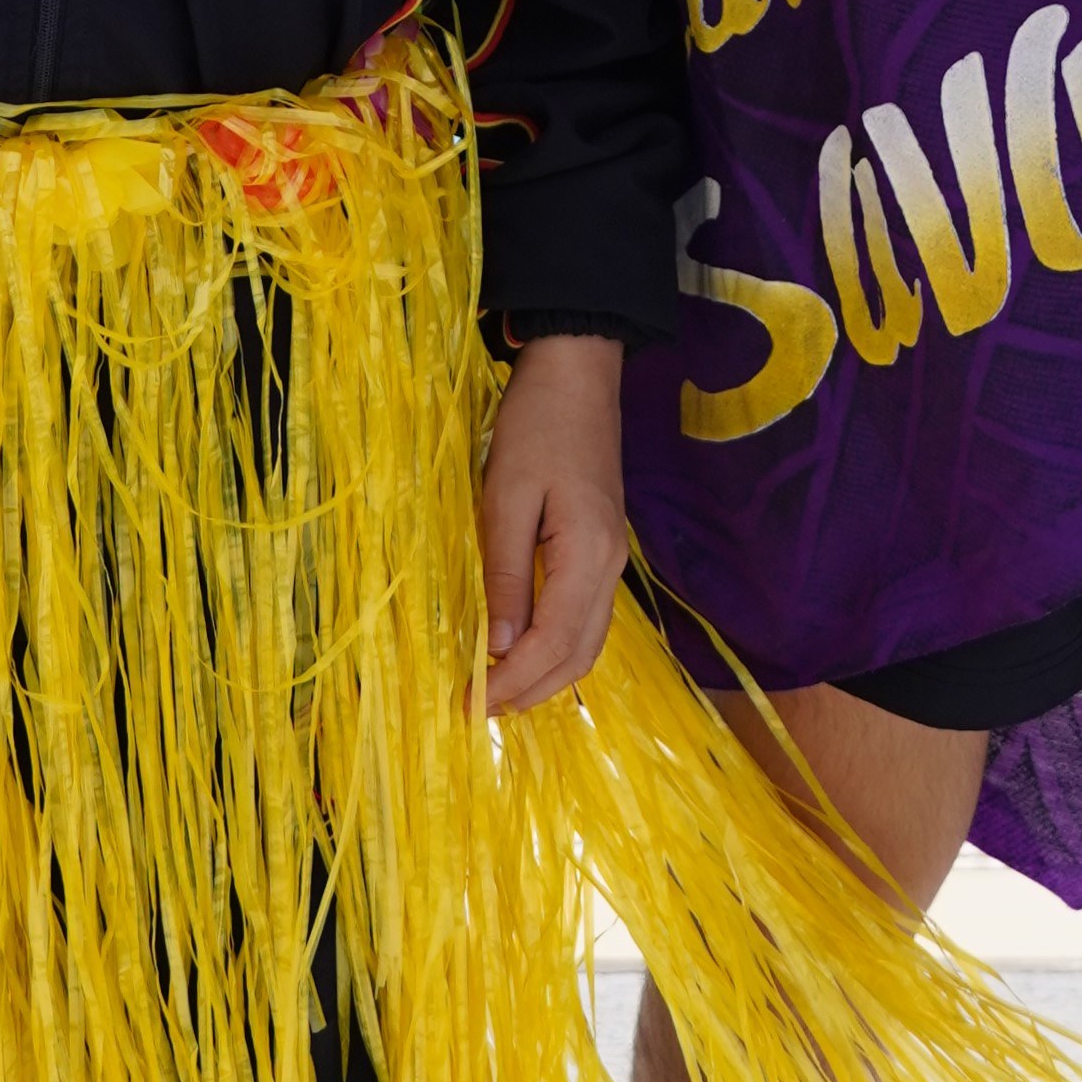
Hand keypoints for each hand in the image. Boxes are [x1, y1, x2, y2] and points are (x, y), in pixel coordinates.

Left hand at [478, 330, 626, 717]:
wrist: (578, 372)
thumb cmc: (536, 426)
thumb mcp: (506, 497)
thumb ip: (506, 574)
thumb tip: (500, 645)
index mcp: (587, 555)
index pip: (553, 643)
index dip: (513, 682)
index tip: (470, 705)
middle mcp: (609, 567)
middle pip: (579, 655)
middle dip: (530, 692)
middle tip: (476, 710)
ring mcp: (611, 559)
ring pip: (587, 642)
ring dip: (546, 675)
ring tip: (497, 692)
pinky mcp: (601, 549)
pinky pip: (585, 618)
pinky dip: (557, 648)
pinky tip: (524, 651)